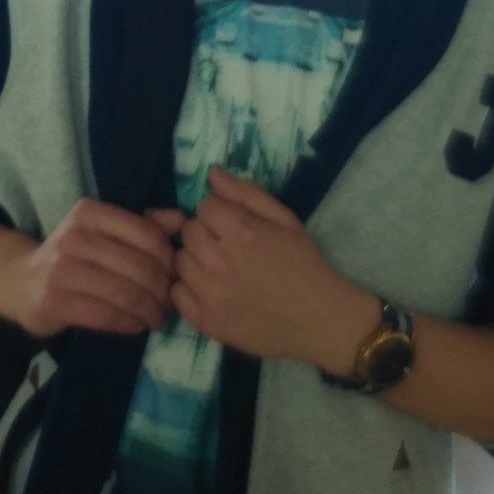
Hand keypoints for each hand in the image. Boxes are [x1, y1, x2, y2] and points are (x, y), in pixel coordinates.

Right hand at [6, 199, 184, 339]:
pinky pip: (108, 315)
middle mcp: (74, 236)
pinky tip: (136, 325)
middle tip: (170, 304)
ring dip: (150, 311)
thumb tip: (182, 221)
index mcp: (90, 213)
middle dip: (163, 290)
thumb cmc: (73, 256)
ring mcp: (61, 269)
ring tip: (157, 318)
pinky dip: (130, 323)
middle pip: (140, 266)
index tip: (175, 277)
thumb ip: (143, 225)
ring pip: (126, 293)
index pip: (147, 234)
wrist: (20, 280)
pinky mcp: (54, 301)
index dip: (170, 260)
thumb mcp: (104, 232)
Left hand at [172, 168, 375, 366]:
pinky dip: (190, 289)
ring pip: (180, 261)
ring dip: (196, 260)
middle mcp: (219, 262)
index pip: (204, 207)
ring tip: (221, 270)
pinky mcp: (204, 320)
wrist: (316, 320)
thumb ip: (247, 194)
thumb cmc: (303, 265)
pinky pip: (176, 293)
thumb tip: (211, 173)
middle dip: (205, 234)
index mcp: (241, 232)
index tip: (234, 226)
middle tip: (228, 248)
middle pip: (188, 232)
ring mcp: (209, 294)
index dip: (219, 213)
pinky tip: (213, 291)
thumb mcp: (285, 220)